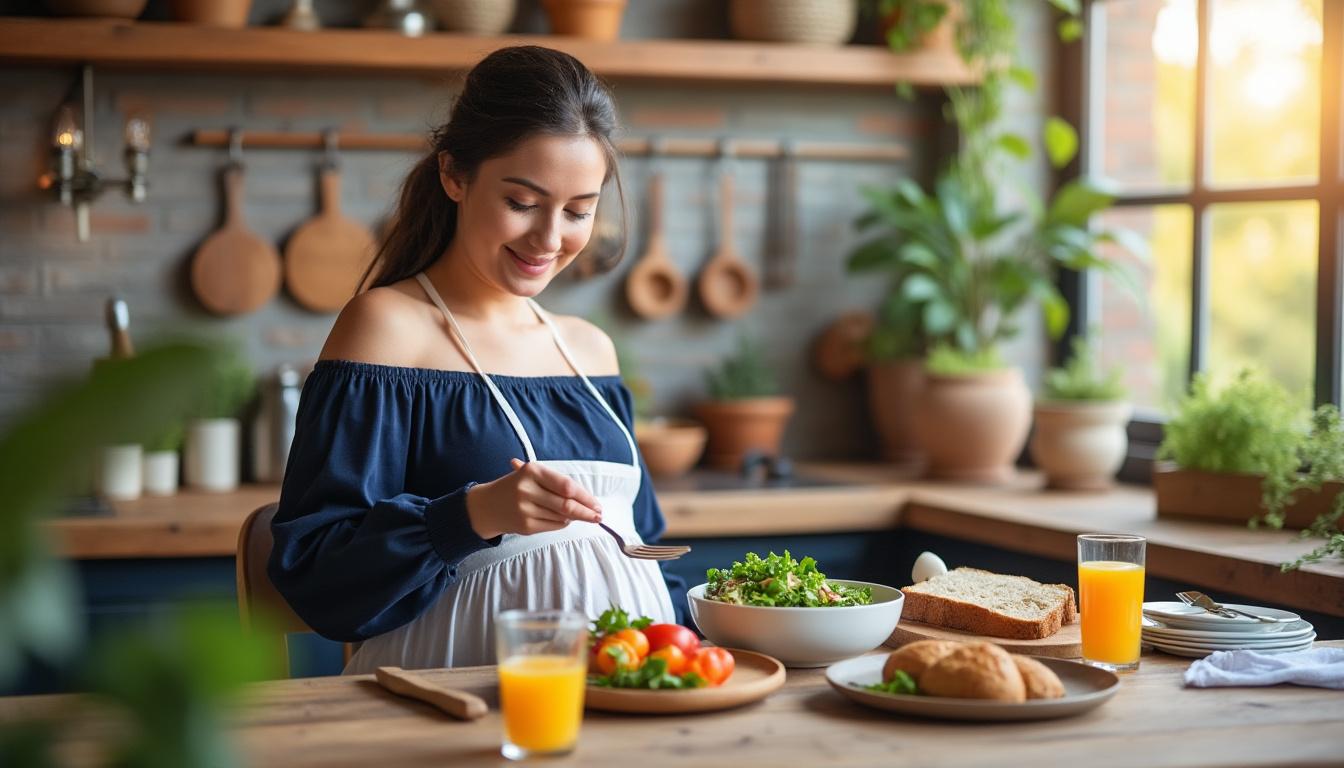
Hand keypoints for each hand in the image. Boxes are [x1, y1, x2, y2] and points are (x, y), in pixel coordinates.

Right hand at [465, 459, 602, 538]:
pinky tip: (564, 519)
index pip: (566, 486)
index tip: (596, 503)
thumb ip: (559, 483)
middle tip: (598, 515)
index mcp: (532, 471)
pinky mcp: (526, 526)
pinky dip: (563, 523)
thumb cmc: (517, 487)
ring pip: (562, 517)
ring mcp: (525, 509)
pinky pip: (554, 526)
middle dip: (587, 512)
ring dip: (575, 517)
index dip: (585, 496)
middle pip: (567, 504)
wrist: (486, 505)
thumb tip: (589, 499)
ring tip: (581, 515)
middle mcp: (527, 489)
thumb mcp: (533, 476)